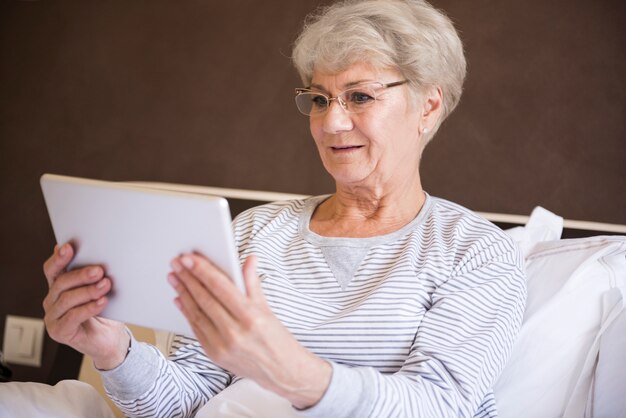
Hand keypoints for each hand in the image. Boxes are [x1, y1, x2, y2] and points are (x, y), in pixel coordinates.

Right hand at [42, 243, 128, 369]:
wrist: (110, 338)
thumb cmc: (105, 311)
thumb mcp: (99, 289)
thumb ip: (93, 275)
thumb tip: (96, 255)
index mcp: (58, 287)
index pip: (52, 270)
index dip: (59, 258)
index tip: (69, 247)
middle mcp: (52, 301)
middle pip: (61, 283)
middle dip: (81, 275)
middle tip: (99, 270)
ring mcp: (53, 317)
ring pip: (67, 299)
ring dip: (88, 291)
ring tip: (105, 285)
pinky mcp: (59, 332)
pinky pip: (73, 317)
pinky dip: (89, 308)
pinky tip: (102, 302)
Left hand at [169, 254, 331, 408]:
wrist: (282, 372)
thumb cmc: (277, 339)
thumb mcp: (267, 308)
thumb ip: (252, 283)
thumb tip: (250, 259)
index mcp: (251, 316)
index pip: (220, 287)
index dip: (203, 271)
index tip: (189, 258)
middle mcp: (235, 332)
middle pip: (205, 299)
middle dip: (188, 279)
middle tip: (177, 263)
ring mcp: (222, 346)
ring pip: (197, 314)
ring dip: (183, 293)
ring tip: (175, 278)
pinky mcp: (214, 355)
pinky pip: (196, 329)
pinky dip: (187, 312)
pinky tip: (180, 299)